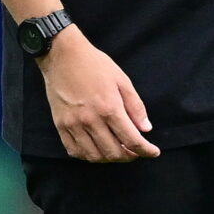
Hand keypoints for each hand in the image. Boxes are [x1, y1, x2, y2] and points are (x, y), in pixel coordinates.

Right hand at [38, 29, 159, 162]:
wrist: (62, 55)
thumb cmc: (95, 65)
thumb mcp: (122, 81)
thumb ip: (136, 107)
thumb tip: (146, 129)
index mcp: (110, 108)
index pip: (132, 140)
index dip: (146, 150)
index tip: (153, 152)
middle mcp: (91, 120)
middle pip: (113, 152)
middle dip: (129, 156)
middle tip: (135, 151)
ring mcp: (73, 124)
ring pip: (94, 156)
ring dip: (109, 158)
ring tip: (117, 151)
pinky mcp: (60, 125)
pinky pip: (74, 150)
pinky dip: (88, 155)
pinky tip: (96, 149)